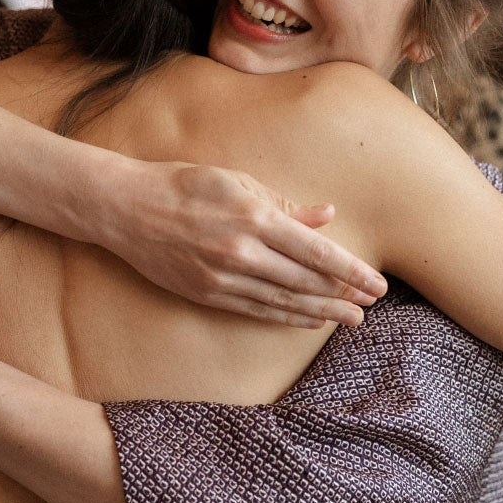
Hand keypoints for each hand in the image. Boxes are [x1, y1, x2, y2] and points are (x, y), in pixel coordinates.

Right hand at [101, 161, 386, 328]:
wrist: (126, 209)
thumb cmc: (185, 185)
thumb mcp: (237, 182)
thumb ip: (284, 204)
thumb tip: (325, 217)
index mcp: (254, 218)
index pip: (316, 251)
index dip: (350, 270)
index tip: (376, 283)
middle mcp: (241, 253)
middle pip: (305, 281)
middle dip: (343, 295)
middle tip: (371, 306)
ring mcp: (222, 278)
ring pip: (284, 301)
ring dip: (322, 312)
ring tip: (350, 319)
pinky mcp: (207, 293)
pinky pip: (257, 310)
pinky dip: (287, 316)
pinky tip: (309, 320)